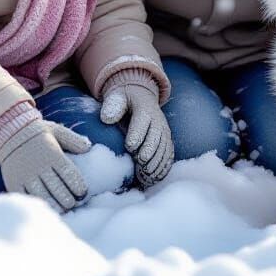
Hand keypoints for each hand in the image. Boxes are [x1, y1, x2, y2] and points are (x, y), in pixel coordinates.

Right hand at [0, 119, 90, 211]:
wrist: (10, 133)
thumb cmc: (39, 134)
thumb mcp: (58, 131)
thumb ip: (74, 140)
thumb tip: (89, 147)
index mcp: (53, 155)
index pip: (69, 174)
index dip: (78, 186)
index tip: (83, 193)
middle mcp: (40, 166)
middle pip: (57, 188)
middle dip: (68, 199)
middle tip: (73, 204)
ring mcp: (26, 176)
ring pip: (43, 195)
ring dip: (54, 205)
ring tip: (62, 210)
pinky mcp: (15, 183)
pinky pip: (26, 197)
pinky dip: (37, 204)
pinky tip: (45, 208)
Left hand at [100, 70, 173, 187]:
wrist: (142, 98)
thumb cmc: (125, 101)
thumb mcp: (117, 98)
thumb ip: (112, 106)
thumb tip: (106, 119)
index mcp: (145, 109)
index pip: (142, 123)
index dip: (137, 135)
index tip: (129, 147)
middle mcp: (158, 121)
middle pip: (156, 139)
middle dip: (149, 153)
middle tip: (140, 165)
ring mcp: (164, 132)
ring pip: (164, 150)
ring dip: (156, 164)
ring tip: (145, 177)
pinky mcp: (167, 141)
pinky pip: (168, 156)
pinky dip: (163, 168)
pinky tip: (154, 178)